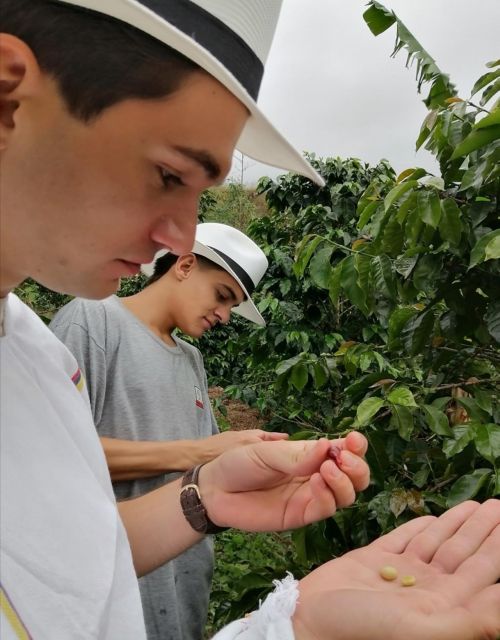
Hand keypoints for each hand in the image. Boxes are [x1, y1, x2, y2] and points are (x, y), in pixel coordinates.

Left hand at [200, 432, 368, 530]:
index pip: (344, 451)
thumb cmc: (239, 463)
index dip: (356, 447)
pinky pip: (325, 510)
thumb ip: (297, 454)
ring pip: (346, 495)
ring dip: (345, 482)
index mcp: (310, 454)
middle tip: (344, 458)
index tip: (355, 440)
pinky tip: (315, 482)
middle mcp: (315, 475)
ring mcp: (309, 497)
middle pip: (354, 477)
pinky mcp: (300, 516)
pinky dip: (327, 496)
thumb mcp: (266, 451)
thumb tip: (329, 447)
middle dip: (358, 468)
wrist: (215, 489)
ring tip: (327, 469)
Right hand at [293, 499, 499, 639]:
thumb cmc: (362, 628)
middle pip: (463, 554)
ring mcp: (400, 574)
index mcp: (441, 606)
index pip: (481, 572)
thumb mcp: (419, 628)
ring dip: (458, 524)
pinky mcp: (375, 561)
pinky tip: (434, 517)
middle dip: (484, 531)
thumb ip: (470, 619)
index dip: (497, 547)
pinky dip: (421, 527)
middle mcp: (425, 589)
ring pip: (438, 544)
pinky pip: (405, 539)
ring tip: (478, 506)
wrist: (308, 619)